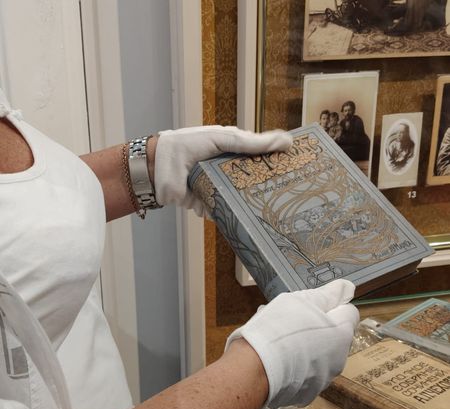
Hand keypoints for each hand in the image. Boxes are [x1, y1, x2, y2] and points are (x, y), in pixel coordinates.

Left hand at [154, 125, 291, 215]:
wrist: (157, 168)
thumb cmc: (187, 146)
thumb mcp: (223, 140)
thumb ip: (251, 143)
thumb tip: (286, 141)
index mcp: (232, 152)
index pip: (261, 157)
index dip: (278, 163)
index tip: (300, 168)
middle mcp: (228, 172)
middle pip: (254, 181)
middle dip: (269, 188)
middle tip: (294, 194)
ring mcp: (220, 190)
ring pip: (242, 200)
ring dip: (254, 204)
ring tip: (279, 210)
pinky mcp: (210, 206)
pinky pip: (227, 213)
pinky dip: (235, 216)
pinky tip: (253, 220)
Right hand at [225, 280, 359, 408]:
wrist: (255, 368)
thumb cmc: (279, 329)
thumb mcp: (302, 301)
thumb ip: (327, 295)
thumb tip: (347, 288)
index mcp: (342, 333)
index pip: (349, 313)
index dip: (331, 306)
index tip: (311, 307)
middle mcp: (339, 359)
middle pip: (334, 336)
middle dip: (318, 328)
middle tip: (292, 322)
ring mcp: (323, 379)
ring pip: (319, 356)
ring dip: (307, 347)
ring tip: (280, 341)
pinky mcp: (307, 394)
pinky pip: (305, 375)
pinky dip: (296, 367)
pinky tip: (278, 361)